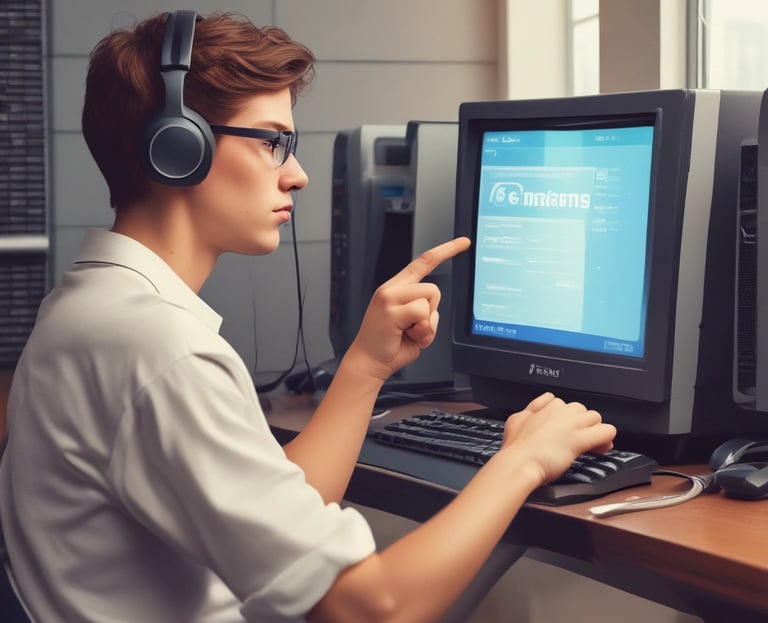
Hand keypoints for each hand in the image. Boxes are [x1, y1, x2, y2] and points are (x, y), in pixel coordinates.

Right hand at [348, 236, 470, 381]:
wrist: (369, 363)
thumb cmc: (389, 346)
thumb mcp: (410, 323)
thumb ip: (422, 309)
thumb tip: (431, 310)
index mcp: (397, 288)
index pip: (424, 262)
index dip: (446, 250)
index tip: (464, 242)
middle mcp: (392, 289)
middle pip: (434, 289)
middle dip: (432, 313)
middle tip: (413, 328)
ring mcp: (389, 298)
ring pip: (429, 300)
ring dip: (426, 323)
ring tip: (408, 333)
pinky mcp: (390, 310)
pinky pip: (422, 313)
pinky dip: (421, 330)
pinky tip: (406, 336)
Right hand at [500, 392, 616, 485]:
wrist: (518, 463)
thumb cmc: (515, 447)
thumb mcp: (516, 419)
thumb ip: (530, 410)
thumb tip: (535, 408)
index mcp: (546, 407)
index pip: (563, 404)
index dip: (566, 418)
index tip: (565, 431)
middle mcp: (560, 412)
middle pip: (581, 409)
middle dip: (581, 423)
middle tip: (577, 439)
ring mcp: (571, 425)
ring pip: (595, 417)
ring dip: (594, 429)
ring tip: (590, 444)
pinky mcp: (579, 440)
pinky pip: (606, 431)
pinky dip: (606, 438)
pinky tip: (601, 447)